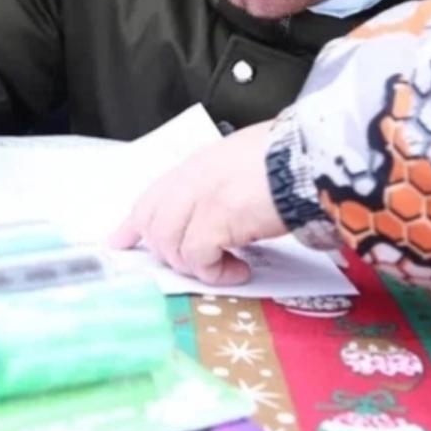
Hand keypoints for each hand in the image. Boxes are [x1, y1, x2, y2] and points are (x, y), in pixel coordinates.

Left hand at [111, 121, 285, 287]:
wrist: (309, 157)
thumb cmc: (289, 160)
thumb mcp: (243, 163)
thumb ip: (219, 184)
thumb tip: (217, 212)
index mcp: (197, 164)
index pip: (152, 196)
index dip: (134, 223)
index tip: (121, 241)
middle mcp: (191, 179)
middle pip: (154, 225)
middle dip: (170, 253)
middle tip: (202, 263)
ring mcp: (201, 198)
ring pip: (170, 245)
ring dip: (196, 266)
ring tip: (227, 267)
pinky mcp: (216, 220)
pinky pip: (198, 258)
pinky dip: (216, 273)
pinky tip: (240, 270)